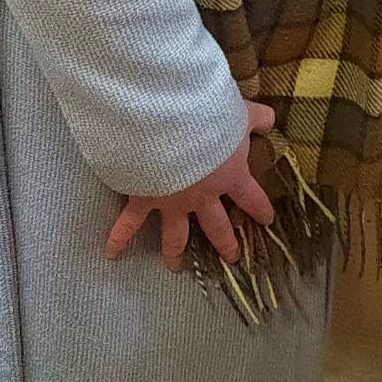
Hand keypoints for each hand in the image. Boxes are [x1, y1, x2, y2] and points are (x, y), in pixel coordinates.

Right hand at [104, 100, 276, 269]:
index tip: (266, 222)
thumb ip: (259, 118)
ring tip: (176, 268)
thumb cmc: (211, 119)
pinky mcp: (144, 199)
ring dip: (175, 252)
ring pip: (176, 235)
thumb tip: (271, 120)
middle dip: (225, 244)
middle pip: (217, 226)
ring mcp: (172, 203)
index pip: (251, 198)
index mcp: (230, 177)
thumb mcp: (242, 114)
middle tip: (231, 259)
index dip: (260, 210)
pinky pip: (129, 223)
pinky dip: (118, 238)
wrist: (171, 125)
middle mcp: (202, 197)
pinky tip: (111, 253)